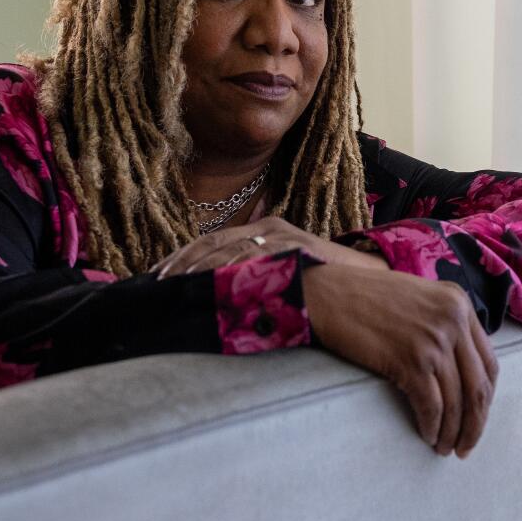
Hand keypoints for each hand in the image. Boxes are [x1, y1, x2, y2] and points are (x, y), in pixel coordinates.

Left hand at [153, 217, 386, 278]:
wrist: (365, 282)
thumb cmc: (325, 283)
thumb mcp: (286, 272)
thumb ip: (259, 275)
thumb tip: (225, 293)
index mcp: (263, 228)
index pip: (213, 240)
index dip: (183, 256)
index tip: (158, 275)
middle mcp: (268, 227)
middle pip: (213, 242)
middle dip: (181, 263)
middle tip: (156, 282)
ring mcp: (279, 235)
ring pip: (227, 250)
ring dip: (197, 269)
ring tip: (174, 285)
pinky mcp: (290, 247)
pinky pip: (251, 259)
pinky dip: (227, 271)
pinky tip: (208, 283)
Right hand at [303, 263, 498, 458]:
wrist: (329, 292)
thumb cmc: (365, 297)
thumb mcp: (418, 298)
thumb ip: (444, 322)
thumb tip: (460, 371)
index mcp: (459, 302)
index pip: (489, 362)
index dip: (485, 399)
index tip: (477, 418)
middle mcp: (453, 319)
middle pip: (478, 386)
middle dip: (475, 423)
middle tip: (465, 446)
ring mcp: (434, 339)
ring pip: (457, 400)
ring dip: (452, 432)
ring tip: (443, 448)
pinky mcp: (411, 359)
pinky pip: (431, 405)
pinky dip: (431, 426)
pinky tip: (426, 435)